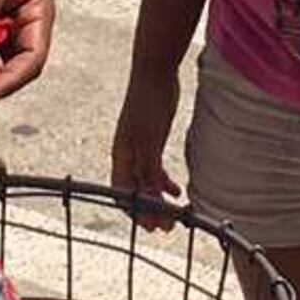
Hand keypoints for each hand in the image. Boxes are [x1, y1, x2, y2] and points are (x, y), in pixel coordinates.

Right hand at [110, 69, 182, 228]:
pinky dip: (165, 182)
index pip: (122, 193)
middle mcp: (128, 155)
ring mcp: (141, 147)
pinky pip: (156, 168)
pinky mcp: (153, 139)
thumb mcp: (150, 141)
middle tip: (166, 228)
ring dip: (159, 199)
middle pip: (135, 191)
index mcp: (121, 156)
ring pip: (147, 181)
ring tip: (175, 215)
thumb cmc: (149, 103)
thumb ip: (148, 171)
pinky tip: (178, 190)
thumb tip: (147, 200)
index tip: (152, 226)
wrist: (156, 71)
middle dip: (149, 210)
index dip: (136, 211)